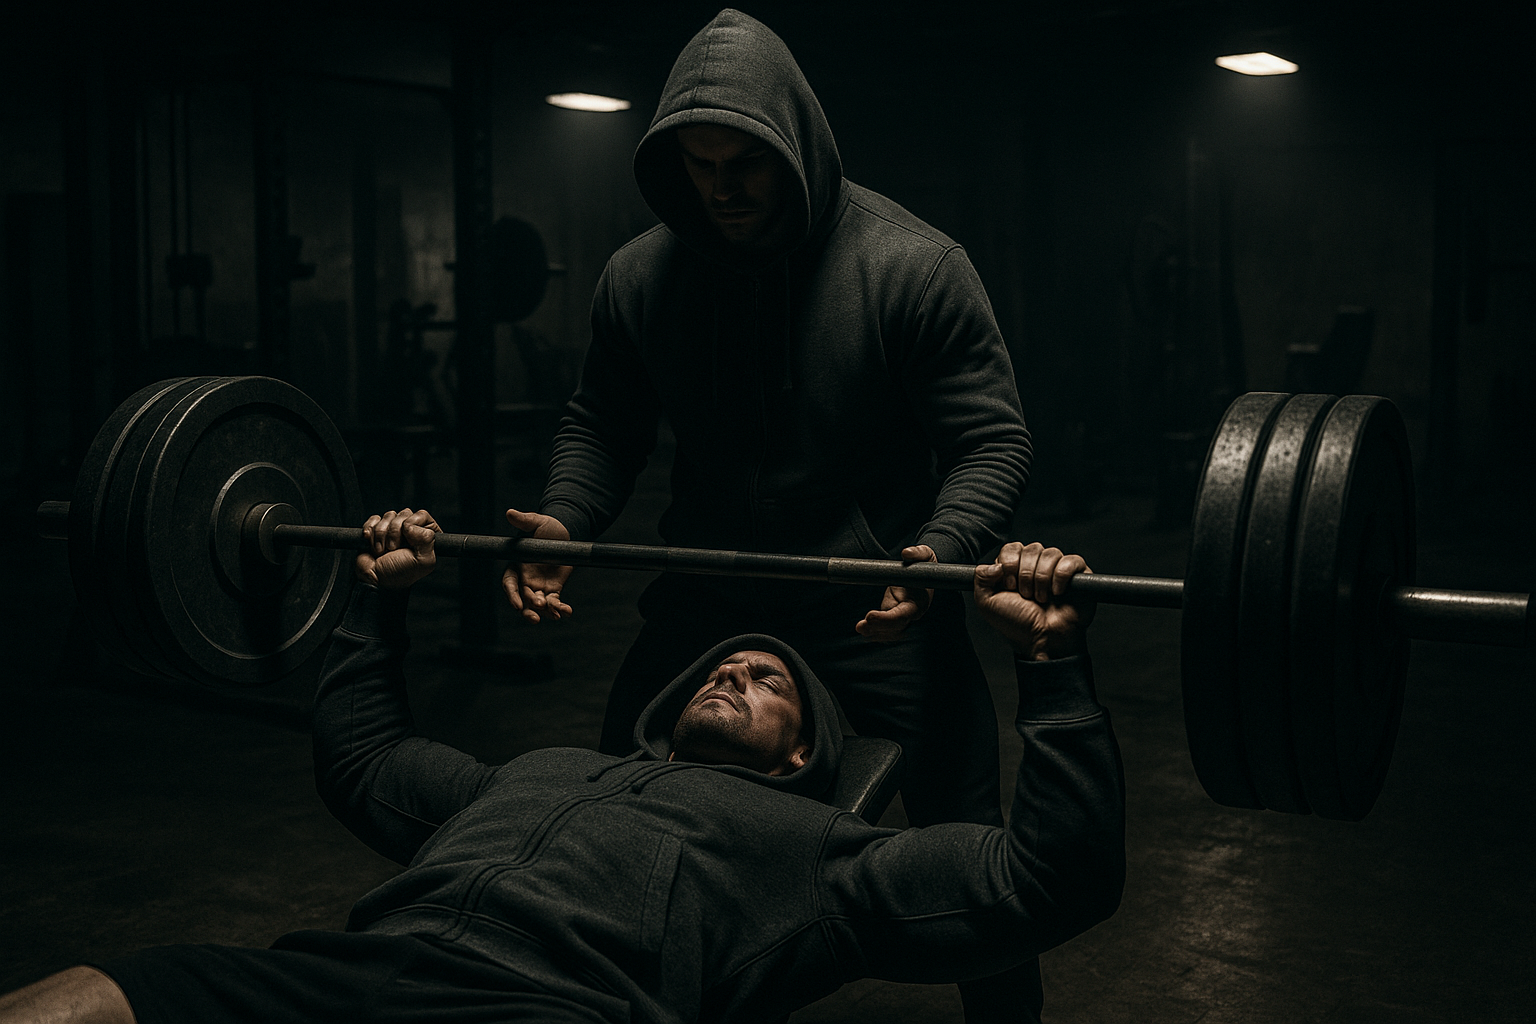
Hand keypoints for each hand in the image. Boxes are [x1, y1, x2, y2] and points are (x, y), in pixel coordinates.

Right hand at [355, 508, 441, 589]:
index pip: (422, 515)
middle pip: (403, 513)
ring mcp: (392, 529)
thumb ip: (427, 540)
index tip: (408, 539)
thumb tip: (411, 524)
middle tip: (393, 548)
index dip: (413, 524)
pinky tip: (371, 543)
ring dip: (382, 534)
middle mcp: (410, 531)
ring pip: (388, 516)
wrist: (375, 580)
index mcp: (424, 536)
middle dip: (395, 532)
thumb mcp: (422, 561)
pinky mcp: (375, 530)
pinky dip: (370, 530)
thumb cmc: (400, 573)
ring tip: (383, 550)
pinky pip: (373, 519)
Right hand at [501, 507, 574, 622]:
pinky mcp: (553, 589)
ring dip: (545, 611)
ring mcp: (539, 585)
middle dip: (529, 607)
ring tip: (555, 615)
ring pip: (538, 604)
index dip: (512, 595)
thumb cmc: (548, 527)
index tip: (517, 605)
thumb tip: (510, 513)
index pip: (509, 583)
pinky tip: (567, 612)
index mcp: (517, 564)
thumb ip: (524, 521)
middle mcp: (525, 578)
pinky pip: (554, 602)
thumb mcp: (537, 522)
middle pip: (523, 598)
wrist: (566, 533)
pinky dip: (560, 608)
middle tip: (538, 611)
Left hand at [855, 545, 935, 641]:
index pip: (903, 615)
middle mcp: (911, 612)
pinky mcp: (892, 614)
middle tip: (861, 626)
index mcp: (919, 601)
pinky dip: (874, 631)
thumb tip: (906, 553)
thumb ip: (918, 552)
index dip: (887, 619)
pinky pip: (884, 628)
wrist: (924, 571)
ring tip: (860, 628)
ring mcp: (902, 615)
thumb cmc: (925, 564)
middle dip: (878, 628)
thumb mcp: (925, 555)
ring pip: (889, 632)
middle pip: (895, 628)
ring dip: (874, 632)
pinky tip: (863, 628)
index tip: (870, 616)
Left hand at [973, 541, 1094, 660]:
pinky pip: (1071, 561)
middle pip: (1031, 549)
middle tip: (1026, 596)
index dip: (1010, 565)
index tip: (1010, 587)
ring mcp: (1057, 569)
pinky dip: (1061, 577)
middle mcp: (1035, 565)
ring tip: (1041, 598)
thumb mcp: (987, 603)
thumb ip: (980, 578)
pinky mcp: (1078, 574)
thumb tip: (994, 564)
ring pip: (1051, 553)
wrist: (1043, 640)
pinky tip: (1057, 592)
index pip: (1012, 548)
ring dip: (1042, 579)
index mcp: (1014, 568)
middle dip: (1026, 575)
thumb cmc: (1018, 625)